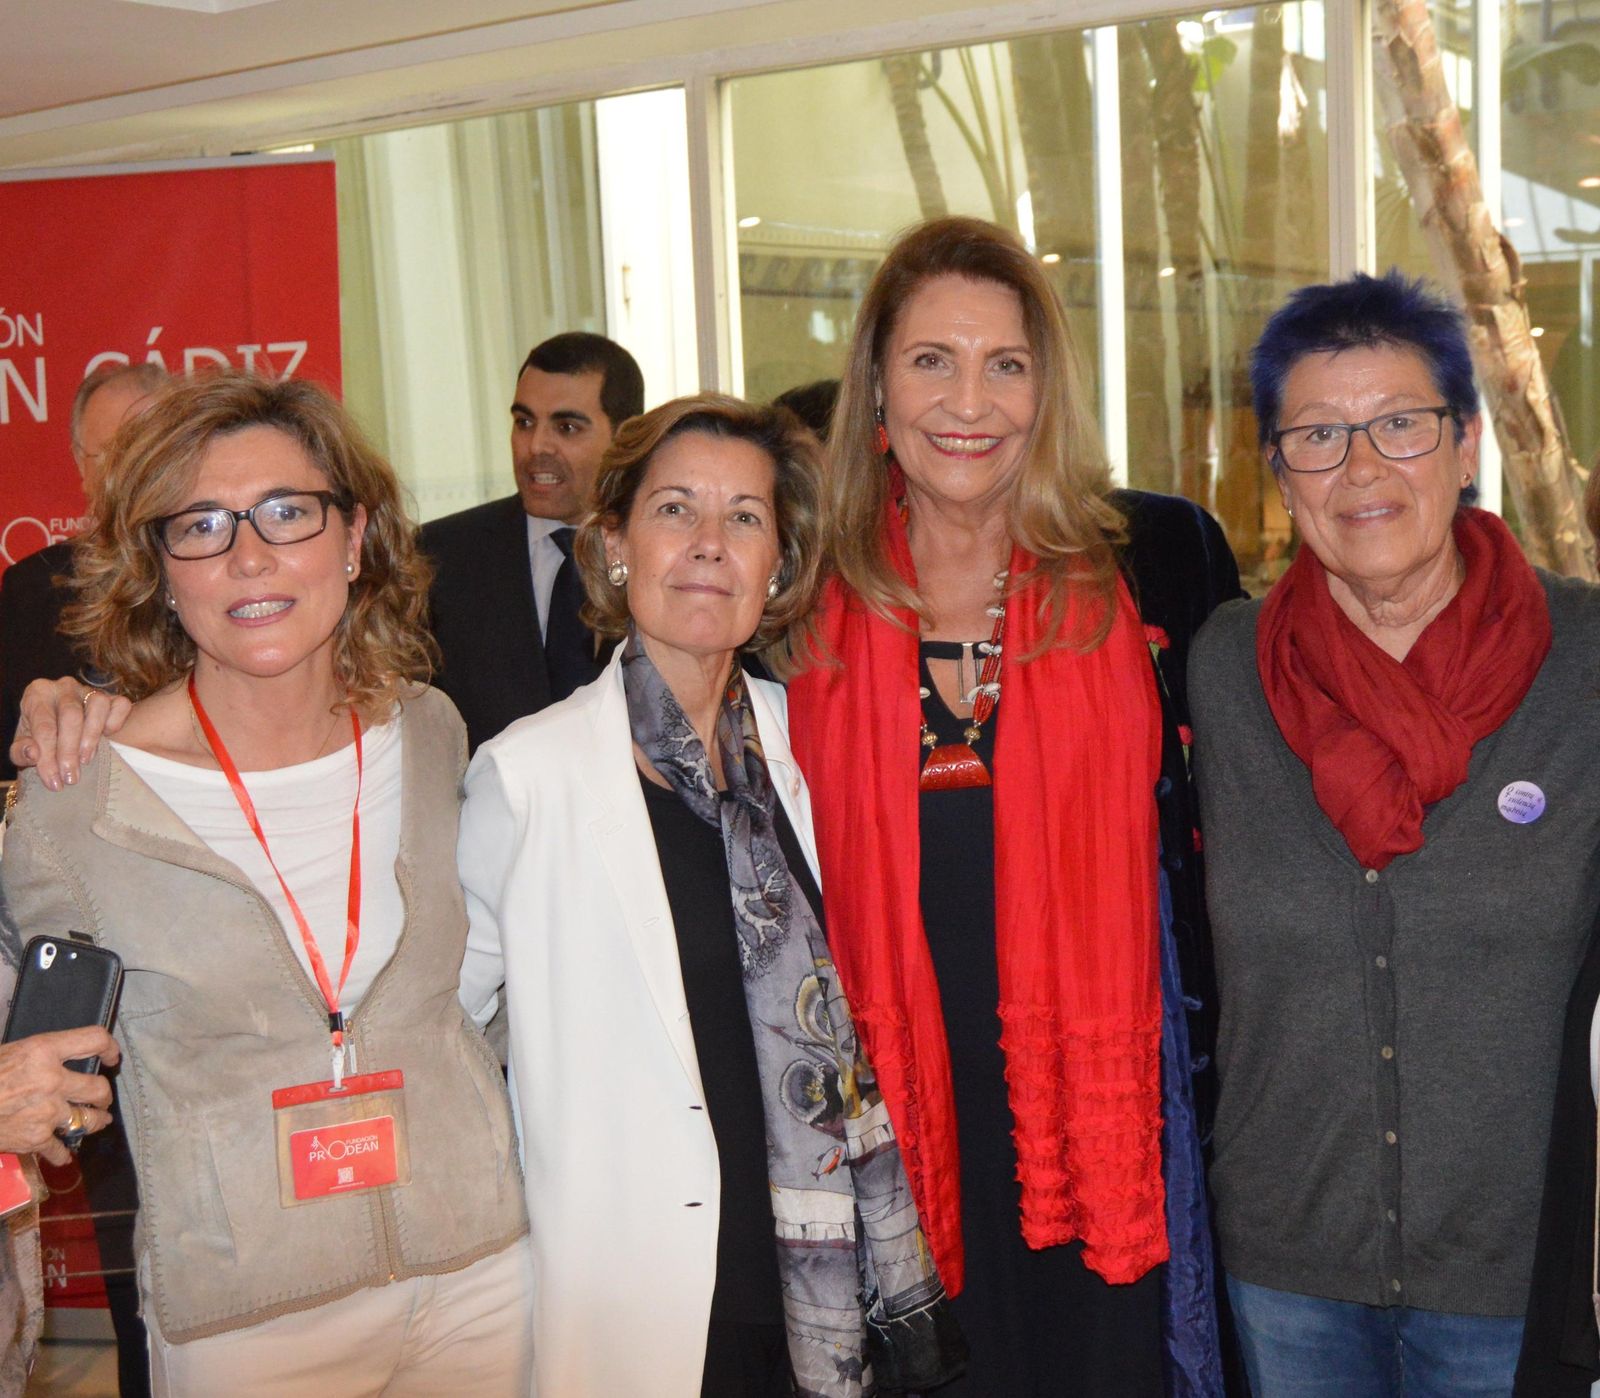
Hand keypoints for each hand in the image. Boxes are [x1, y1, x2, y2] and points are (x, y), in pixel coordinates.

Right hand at [0, 1027, 119, 1167]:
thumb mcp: (10, 1051)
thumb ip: (39, 1055)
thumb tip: (61, 1056)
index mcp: (44, 1050)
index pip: (95, 1039)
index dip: (110, 1047)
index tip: (112, 1057)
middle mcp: (52, 1079)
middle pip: (99, 1088)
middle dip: (103, 1095)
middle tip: (101, 1098)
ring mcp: (47, 1112)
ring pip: (90, 1120)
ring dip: (95, 1122)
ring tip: (97, 1121)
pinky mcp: (35, 1139)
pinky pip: (60, 1149)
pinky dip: (61, 1154)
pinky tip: (62, 1155)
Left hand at [10, 679, 129, 791]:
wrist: (61, 731)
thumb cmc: (40, 738)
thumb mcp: (24, 745)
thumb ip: (20, 751)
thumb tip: (33, 753)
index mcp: (37, 694)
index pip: (44, 725)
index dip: (48, 755)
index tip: (53, 781)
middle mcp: (64, 687)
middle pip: (71, 715)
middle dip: (70, 750)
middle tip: (71, 777)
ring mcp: (90, 690)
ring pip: (97, 705)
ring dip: (92, 736)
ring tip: (86, 760)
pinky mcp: (112, 697)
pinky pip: (120, 705)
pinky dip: (116, 721)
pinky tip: (107, 738)